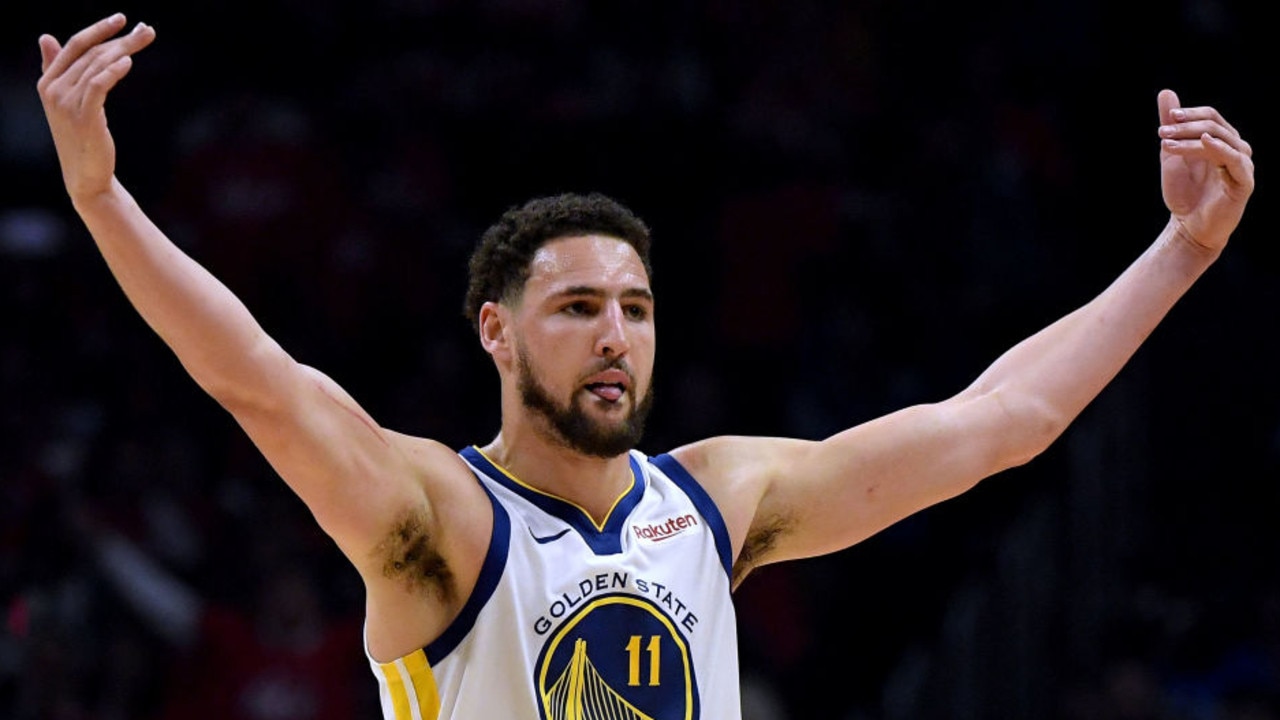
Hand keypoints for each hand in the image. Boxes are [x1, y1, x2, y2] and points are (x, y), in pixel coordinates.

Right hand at [37, 13, 155, 201]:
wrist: (86, 176)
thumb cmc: (82, 137)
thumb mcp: (67, 101)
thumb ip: (58, 69)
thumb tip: (45, 37)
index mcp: (47, 82)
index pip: (75, 46)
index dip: (98, 29)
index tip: (121, 19)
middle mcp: (53, 90)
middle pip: (91, 53)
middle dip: (120, 38)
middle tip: (147, 30)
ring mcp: (66, 104)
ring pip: (98, 66)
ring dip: (124, 50)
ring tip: (146, 39)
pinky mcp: (84, 117)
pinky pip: (98, 86)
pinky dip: (113, 71)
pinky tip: (129, 63)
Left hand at [1157, 89, 1254, 253]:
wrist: (1189, 228)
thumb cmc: (1185, 193)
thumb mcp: (1172, 155)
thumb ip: (1173, 126)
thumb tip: (1166, 93)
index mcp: (1222, 142)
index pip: (1211, 117)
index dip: (1191, 114)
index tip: (1167, 119)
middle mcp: (1236, 150)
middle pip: (1216, 126)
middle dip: (1187, 126)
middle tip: (1162, 131)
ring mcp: (1242, 165)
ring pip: (1222, 140)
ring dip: (1192, 139)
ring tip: (1167, 143)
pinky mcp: (1244, 182)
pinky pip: (1234, 160)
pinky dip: (1219, 148)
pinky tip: (1204, 142)